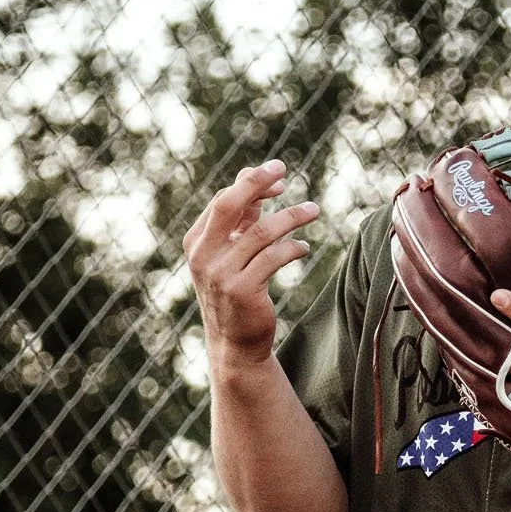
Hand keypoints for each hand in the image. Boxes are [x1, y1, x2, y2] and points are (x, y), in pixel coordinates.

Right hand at [183, 160, 320, 369]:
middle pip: (228, 205)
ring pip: (261, 232)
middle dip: (256, 182)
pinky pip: (274, 258)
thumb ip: (241, 219)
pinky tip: (304, 248)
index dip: (250, 184)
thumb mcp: (231, 253)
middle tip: (283, 169)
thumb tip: (259, 181)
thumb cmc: (236, 290)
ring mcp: (220, 273)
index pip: (223, 200)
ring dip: (292, 216)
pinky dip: (293, 248)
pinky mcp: (243, 290)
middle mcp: (203, 255)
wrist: (235, 342)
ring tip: (314, 210)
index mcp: (196, 241)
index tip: (278, 177)